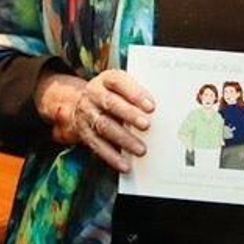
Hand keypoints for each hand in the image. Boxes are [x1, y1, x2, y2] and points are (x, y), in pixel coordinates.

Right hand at [36, 69, 152, 172]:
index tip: (151, 106)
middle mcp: (93, 94)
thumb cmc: (112, 96)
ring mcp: (87, 113)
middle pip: (110, 103)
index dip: (134, 93)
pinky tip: (124, 164)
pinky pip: (97, 145)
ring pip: (104, 126)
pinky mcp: (84, 132)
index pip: (118, 82)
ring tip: (141, 149)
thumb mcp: (122, 88)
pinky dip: (112, 156)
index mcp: (106, 79)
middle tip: (146, 125)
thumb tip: (162, 109)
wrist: (81, 105)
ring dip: (123, 139)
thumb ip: (138, 95)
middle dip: (129, 115)